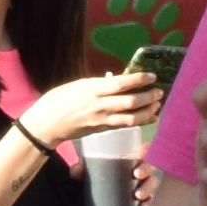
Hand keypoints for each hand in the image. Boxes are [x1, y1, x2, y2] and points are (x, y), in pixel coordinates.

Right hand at [21, 69, 165, 157]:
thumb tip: (118, 82)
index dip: (139, 80)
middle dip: (148, 96)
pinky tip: (149, 117)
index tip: (152, 76)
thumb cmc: (58, 100)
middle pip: (131, 102)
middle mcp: (100, 105)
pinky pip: (125, 125)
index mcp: (92, 89)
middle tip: (159, 92)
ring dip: (148, 111)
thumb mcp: (77, 85)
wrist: (46, 124)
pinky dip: (140, 121)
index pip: (121, 83)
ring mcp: (102, 119)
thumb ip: (98, 85)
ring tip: (157, 105)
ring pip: (132, 117)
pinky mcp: (103, 130)